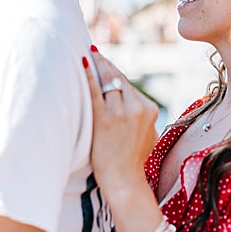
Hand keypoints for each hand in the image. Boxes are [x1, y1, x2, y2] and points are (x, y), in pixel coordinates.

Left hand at [84, 49, 158, 196]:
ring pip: (108, 81)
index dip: (113, 72)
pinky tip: (81, 64)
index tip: (103, 62)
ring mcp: (122, 113)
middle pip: (118, 78)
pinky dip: (88, 76)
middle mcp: (138, 107)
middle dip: (104, 63)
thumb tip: (137, 107)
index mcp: (149, 109)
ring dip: (96, 65)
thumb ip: (144, 119)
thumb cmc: (133, 161)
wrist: (125, 181)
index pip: (128, 84)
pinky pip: (95, 92)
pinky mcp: (106, 120)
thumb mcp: (148, 136)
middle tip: (91, 50)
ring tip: (86, 54)